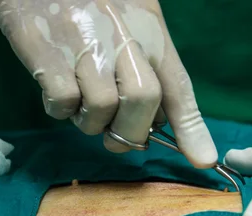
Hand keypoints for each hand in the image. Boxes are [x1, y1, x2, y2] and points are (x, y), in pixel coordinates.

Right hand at [0, 0, 216, 167]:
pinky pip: (63, 103)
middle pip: (143, 102)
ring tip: (80, 104)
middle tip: (115, 135)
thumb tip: (159, 119)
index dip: (192, 129)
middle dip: (130, 133)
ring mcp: (85, 45)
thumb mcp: (131, 19)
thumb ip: (149, 66)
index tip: (203, 160)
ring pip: (102, 108)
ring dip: (90, 122)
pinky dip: (60, 110)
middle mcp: (123, 37)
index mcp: (149, 30)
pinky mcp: (47, 53)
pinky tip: (55, 90)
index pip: (177, 86)